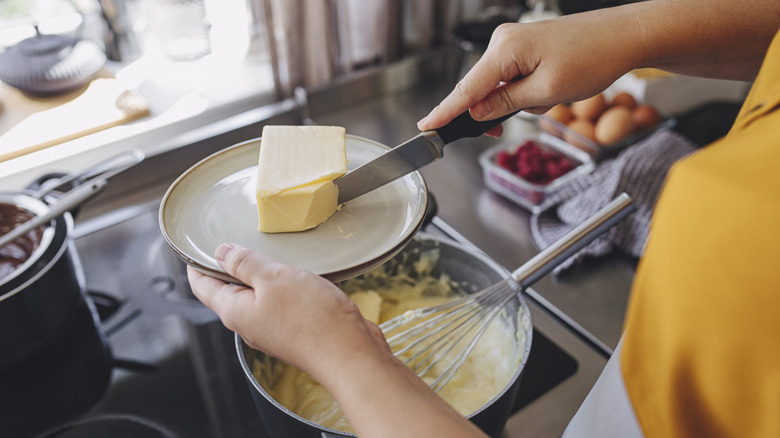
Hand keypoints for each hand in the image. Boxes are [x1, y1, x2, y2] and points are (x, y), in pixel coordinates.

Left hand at [187, 243, 388, 379]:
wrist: (349, 354)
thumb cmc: (312, 320)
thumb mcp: (274, 278)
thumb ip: (245, 263)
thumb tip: (222, 252)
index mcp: (235, 311)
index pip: (203, 286)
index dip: (197, 263)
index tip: (196, 246)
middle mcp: (251, 323)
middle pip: (231, 291)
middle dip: (232, 266)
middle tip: (237, 240)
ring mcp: (274, 328)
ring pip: (261, 295)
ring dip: (265, 275)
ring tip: (274, 252)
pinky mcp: (297, 330)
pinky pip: (285, 303)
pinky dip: (289, 286)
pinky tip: (305, 274)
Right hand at [418, 12, 634, 134]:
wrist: (623, 36)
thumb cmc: (592, 59)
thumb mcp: (546, 92)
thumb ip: (505, 104)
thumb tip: (476, 113)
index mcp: (505, 49)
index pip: (466, 89)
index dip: (445, 112)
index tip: (425, 128)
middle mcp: (503, 41)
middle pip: (479, 88)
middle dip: (492, 112)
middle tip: (499, 131)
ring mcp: (514, 43)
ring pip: (499, 87)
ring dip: (517, 103)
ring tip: (549, 100)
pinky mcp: (525, 48)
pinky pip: (512, 78)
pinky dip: (525, 93)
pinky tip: (550, 91)